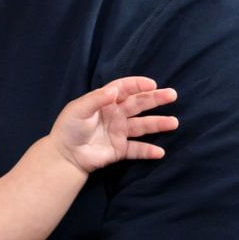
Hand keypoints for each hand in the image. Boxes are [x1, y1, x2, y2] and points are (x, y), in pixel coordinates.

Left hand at [52, 77, 178, 173]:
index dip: (138, 85)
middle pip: (139, 104)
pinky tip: (160, 152)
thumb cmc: (68, 128)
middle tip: (172, 95)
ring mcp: (119, 132)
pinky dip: (148, 151)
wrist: (64, 155)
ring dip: (158, 124)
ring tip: (173, 123)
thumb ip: (96, 99)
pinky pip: (137, 149)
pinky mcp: (120, 149)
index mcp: (105, 102)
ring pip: (143, 126)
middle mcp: (115, 115)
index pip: (124, 89)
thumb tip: (114, 90)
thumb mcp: (78, 110)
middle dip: (155, 99)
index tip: (152, 84)